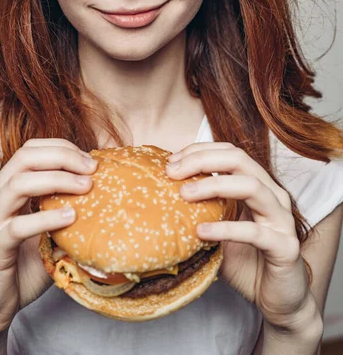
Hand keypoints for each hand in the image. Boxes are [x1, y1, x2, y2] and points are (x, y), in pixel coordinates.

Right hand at [0, 138, 97, 337]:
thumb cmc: (23, 266)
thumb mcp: (48, 232)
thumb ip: (64, 211)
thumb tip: (105, 195)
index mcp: (5, 189)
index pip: (30, 150)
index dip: (61, 148)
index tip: (89, 160)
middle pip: (24, 158)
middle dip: (62, 157)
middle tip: (92, 168)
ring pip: (19, 184)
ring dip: (57, 180)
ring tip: (86, 187)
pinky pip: (18, 227)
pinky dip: (47, 218)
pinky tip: (71, 218)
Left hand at [165, 142, 316, 330]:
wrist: (278, 299)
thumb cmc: (247, 260)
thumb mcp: (219, 228)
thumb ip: (203, 209)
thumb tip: (163, 193)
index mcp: (259, 185)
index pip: (230, 153)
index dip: (200, 151)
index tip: (171, 161)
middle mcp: (273, 195)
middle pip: (239, 160)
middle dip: (203, 160)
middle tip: (173, 172)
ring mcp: (282, 219)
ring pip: (251, 186)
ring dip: (214, 185)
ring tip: (184, 194)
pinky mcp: (285, 247)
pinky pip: (255, 232)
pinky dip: (226, 228)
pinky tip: (201, 231)